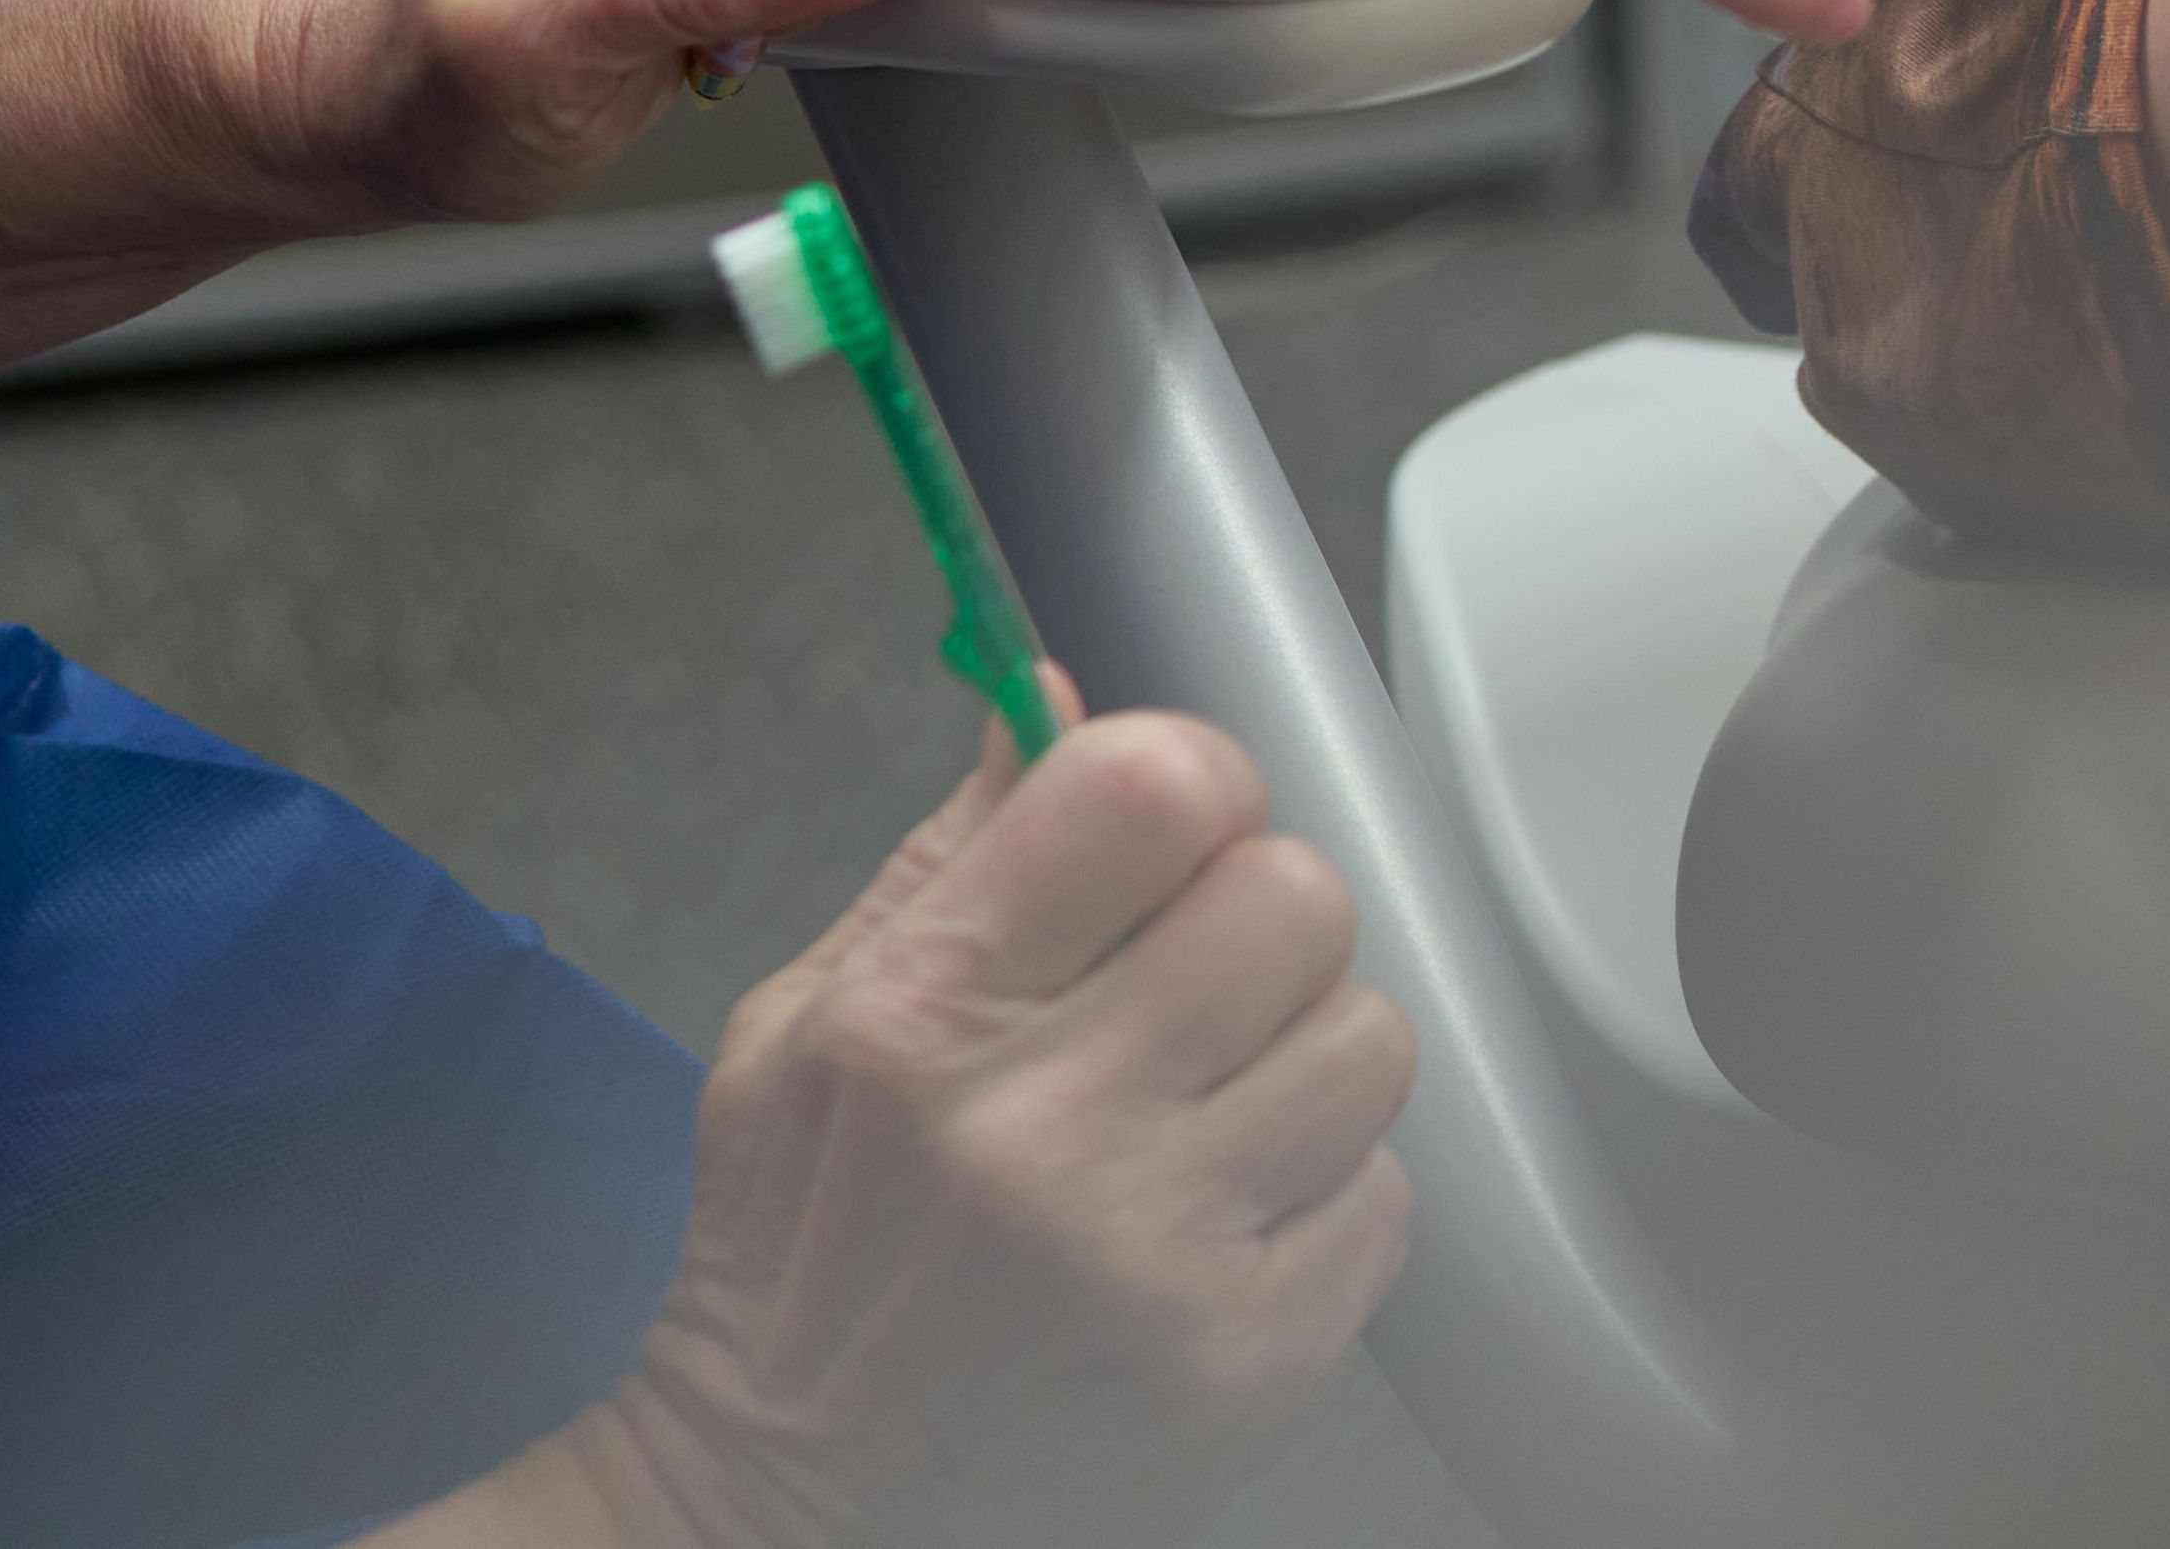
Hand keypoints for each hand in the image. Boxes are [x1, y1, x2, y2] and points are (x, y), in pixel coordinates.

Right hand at [531, 717, 1411, 1548]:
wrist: (784, 1517)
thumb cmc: (793, 1264)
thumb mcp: (801, 1033)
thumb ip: (949, 861)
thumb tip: (1055, 702)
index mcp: (920, 1016)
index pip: (1154, 786)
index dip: (1193, 788)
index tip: (1170, 839)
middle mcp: (1044, 1130)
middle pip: (1296, 897)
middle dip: (1254, 929)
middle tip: (1189, 995)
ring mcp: (1156, 1256)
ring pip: (1370, 1039)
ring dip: (1303, 1066)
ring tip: (1204, 1121)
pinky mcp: (1246, 1365)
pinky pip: (1385, 1201)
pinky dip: (1319, 1208)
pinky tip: (1215, 1235)